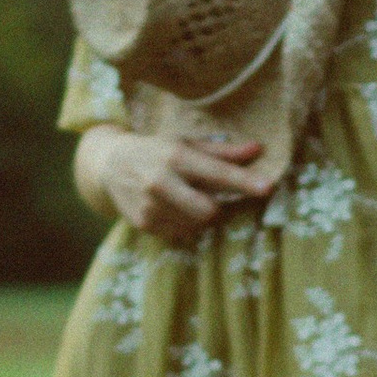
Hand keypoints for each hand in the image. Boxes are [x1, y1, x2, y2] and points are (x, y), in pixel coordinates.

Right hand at [80, 126, 268, 239]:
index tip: (268, 187)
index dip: (244, 182)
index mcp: (175, 156)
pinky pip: (181, 232)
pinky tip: (176, 207)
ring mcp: (150, 206)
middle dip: (222, 208)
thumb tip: (258, 150)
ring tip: (191, 199)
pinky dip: (187, 223)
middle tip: (221, 199)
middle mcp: (160, 181)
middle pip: (208, 210)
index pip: (217, 172)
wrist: (109, 164)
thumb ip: (222, 152)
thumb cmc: (156, 150)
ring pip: (196, 225)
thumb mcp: (186, 143)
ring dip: (203, 216)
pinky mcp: (144, 224)